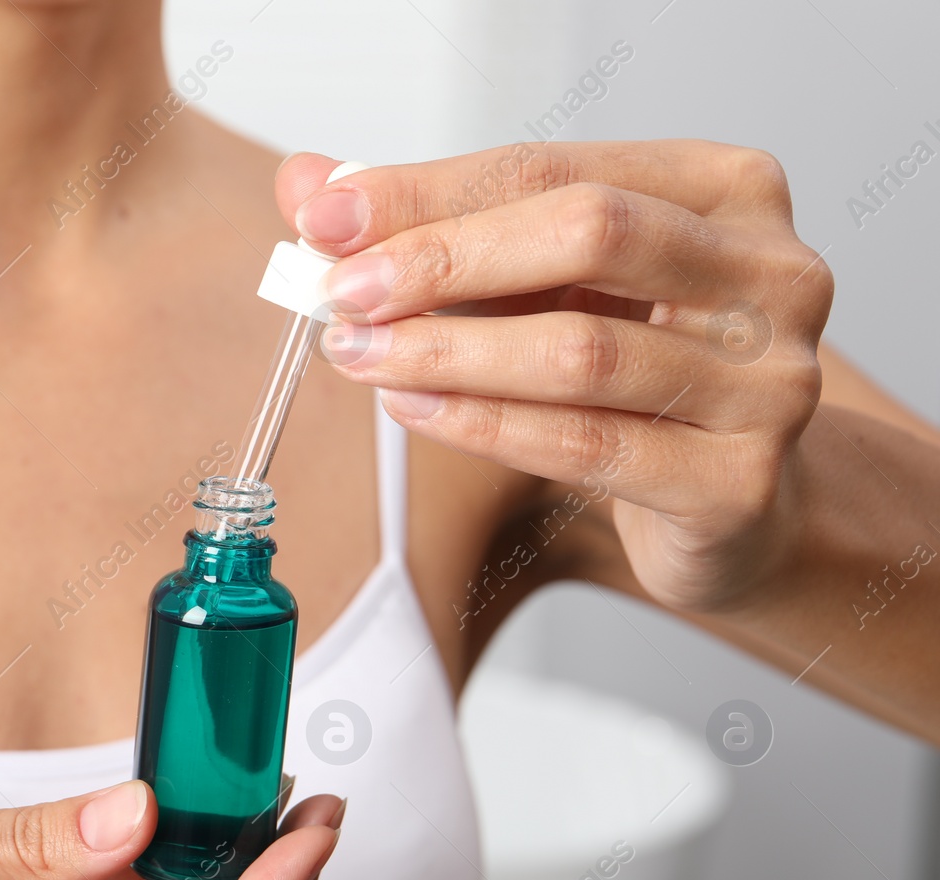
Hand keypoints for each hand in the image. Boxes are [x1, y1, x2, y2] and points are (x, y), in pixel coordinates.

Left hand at [279, 142, 832, 612]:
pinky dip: (483, 423)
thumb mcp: (543, 286)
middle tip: (342, 292)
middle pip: (588, 234)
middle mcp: (771, 272)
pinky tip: (413, 407)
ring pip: (581, 350)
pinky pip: (587, 443)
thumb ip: (437, 228)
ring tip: (358, 353)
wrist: (737, 508)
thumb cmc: (636, 376)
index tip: (327, 217)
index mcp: (725, 191)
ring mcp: (771, 380)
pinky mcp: (739, 481)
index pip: (554, 169)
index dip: (431, 191)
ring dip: (446, 350)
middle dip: (443, 261)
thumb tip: (309, 187)